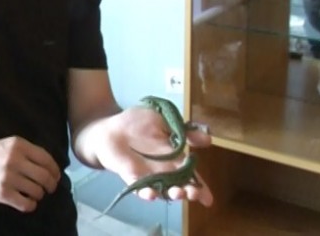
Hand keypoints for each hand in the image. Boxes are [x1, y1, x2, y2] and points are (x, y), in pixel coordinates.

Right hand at [0, 136, 60, 211]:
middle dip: (51, 184)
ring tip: (36, 193)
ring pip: (37, 191)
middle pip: (44, 176)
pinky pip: (26, 204)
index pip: (46, 159)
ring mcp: (8, 178)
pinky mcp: (2, 194)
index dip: (55, 169)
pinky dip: (31, 205)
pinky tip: (28, 201)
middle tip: (50, 188)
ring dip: (40, 194)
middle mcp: (14, 160)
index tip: (56, 176)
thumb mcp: (9, 144)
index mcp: (18, 145)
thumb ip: (28, 151)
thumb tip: (51, 166)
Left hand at [90, 106, 212, 205]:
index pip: (191, 174)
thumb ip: (184, 130)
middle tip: (193, 192)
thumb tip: (208, 138)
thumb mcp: (164, 120)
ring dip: (170, 194)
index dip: (200, 186)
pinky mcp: (130, 177)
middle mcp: (163, 170)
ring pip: (163, 191)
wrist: (110, 125)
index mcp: (174, 157)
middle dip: (188, 192)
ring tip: (177, 193)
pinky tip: (151, 193)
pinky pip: (139, 189)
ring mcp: (147, 175)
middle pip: (180, 186)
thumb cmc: (137, 122)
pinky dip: (146, 193)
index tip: (209, 199)